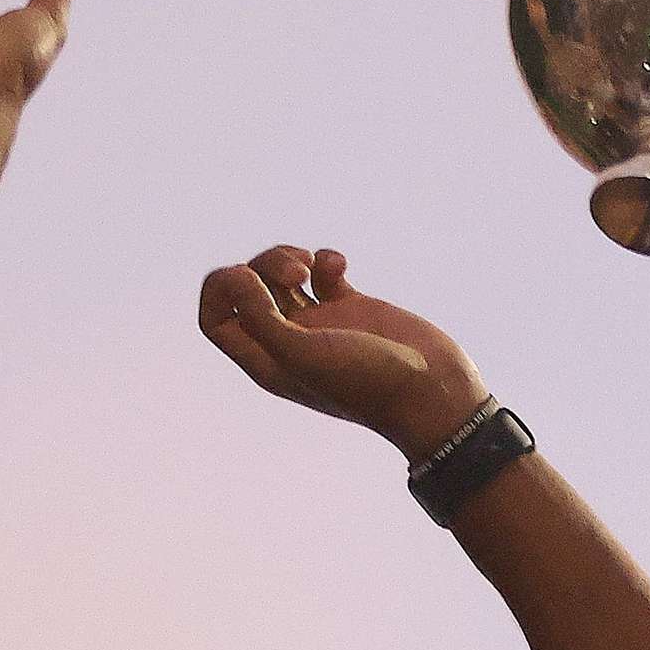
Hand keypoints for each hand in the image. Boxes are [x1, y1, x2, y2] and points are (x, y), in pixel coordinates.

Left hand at [196, 247, 486, 460]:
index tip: (249, 281)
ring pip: (282, 275)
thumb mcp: (303, 354)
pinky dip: (326, 260)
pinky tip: (341, 265)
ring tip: (312, 265)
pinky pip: (324, 272)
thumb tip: (236, 276)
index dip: (220, 291)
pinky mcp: (354, 308)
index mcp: (268, 360)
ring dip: (289, 257)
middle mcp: (289, 340)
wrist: (433, 392)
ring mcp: (322, 323)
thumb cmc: (368, 382)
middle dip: (263, 266)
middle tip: (296, 274)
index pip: (216, 320)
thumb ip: (260, 317)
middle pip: (247, 288)